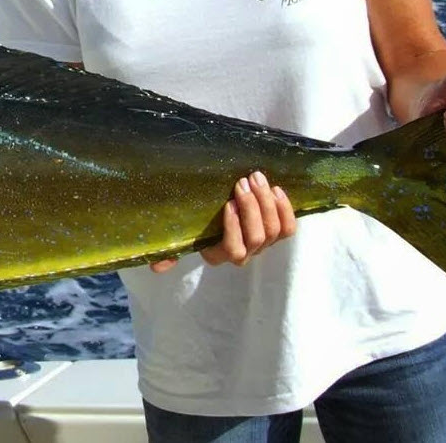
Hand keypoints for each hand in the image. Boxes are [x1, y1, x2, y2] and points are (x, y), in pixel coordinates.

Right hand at [151, 171, 295, 271]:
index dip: (234, 228)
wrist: (222, 205)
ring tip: (257, 179)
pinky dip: (285, 209)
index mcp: (218, 254)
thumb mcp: (182, 233)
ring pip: (274, 231)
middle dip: (252, 208)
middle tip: (244, 182)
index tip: (227, 203)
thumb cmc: (197, 221)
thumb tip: (156, 266)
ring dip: (266, 203)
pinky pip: (288, 228)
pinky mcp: (278, 233)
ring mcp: (262, 244)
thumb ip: (170, 250)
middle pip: (257, 238)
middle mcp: (243, 254)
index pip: (232, 249)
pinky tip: (275, 189)